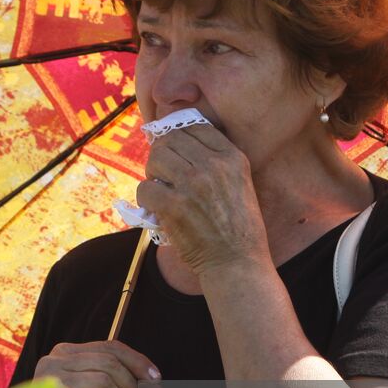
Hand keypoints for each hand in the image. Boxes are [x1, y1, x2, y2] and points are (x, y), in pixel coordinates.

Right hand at [33, 340, 159, 387]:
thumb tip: (152, 381)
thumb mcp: (86, 387)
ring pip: (104, 383)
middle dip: (132, 387)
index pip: (110, 347)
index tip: (156, 379)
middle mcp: (54, 361)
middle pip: (110, 364)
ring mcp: (51, 383)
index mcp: (64, 352)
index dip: (138, 362)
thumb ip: (110, 377)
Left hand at [135, 124, 268, 276]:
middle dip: (161, 152)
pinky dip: (145, 198)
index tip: (174, 147)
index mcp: (233, 157)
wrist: (237, 262)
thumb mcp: (241, 183)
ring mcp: (192, 185)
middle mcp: (213, 166)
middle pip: (171, 139)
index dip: (179, 134)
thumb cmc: (238, 226)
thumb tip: (180, 143)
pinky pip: (145, 188)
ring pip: (155, 159)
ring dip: (152, 172)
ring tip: (159, 186)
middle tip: (162, 170)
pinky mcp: (173, 206)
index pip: (195, 126)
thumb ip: (217, 162)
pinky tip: (154, 207)